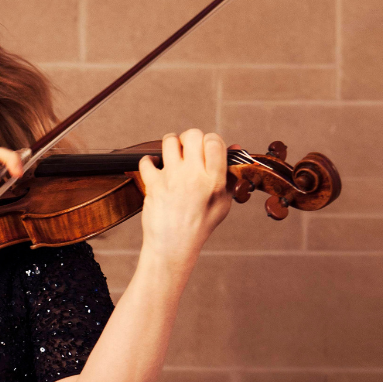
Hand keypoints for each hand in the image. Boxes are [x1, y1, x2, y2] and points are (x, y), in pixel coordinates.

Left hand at [138, 129, 233, 277]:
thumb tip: (236, 149)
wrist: (173, 246)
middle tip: (188, 150)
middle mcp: (193, 176)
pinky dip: (148, 162)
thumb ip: (230, 176)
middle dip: (190, 138)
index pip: (214, 141)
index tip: (206, 148)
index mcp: (214, 180)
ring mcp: (171, 178)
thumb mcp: (223, 203)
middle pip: (192, 135)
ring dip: (170, 144)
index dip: (210, 140)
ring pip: (169, 141)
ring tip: (172, 155)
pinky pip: (146, 161)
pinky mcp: (153, 184)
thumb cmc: (199, 226)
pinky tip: (154, 168)